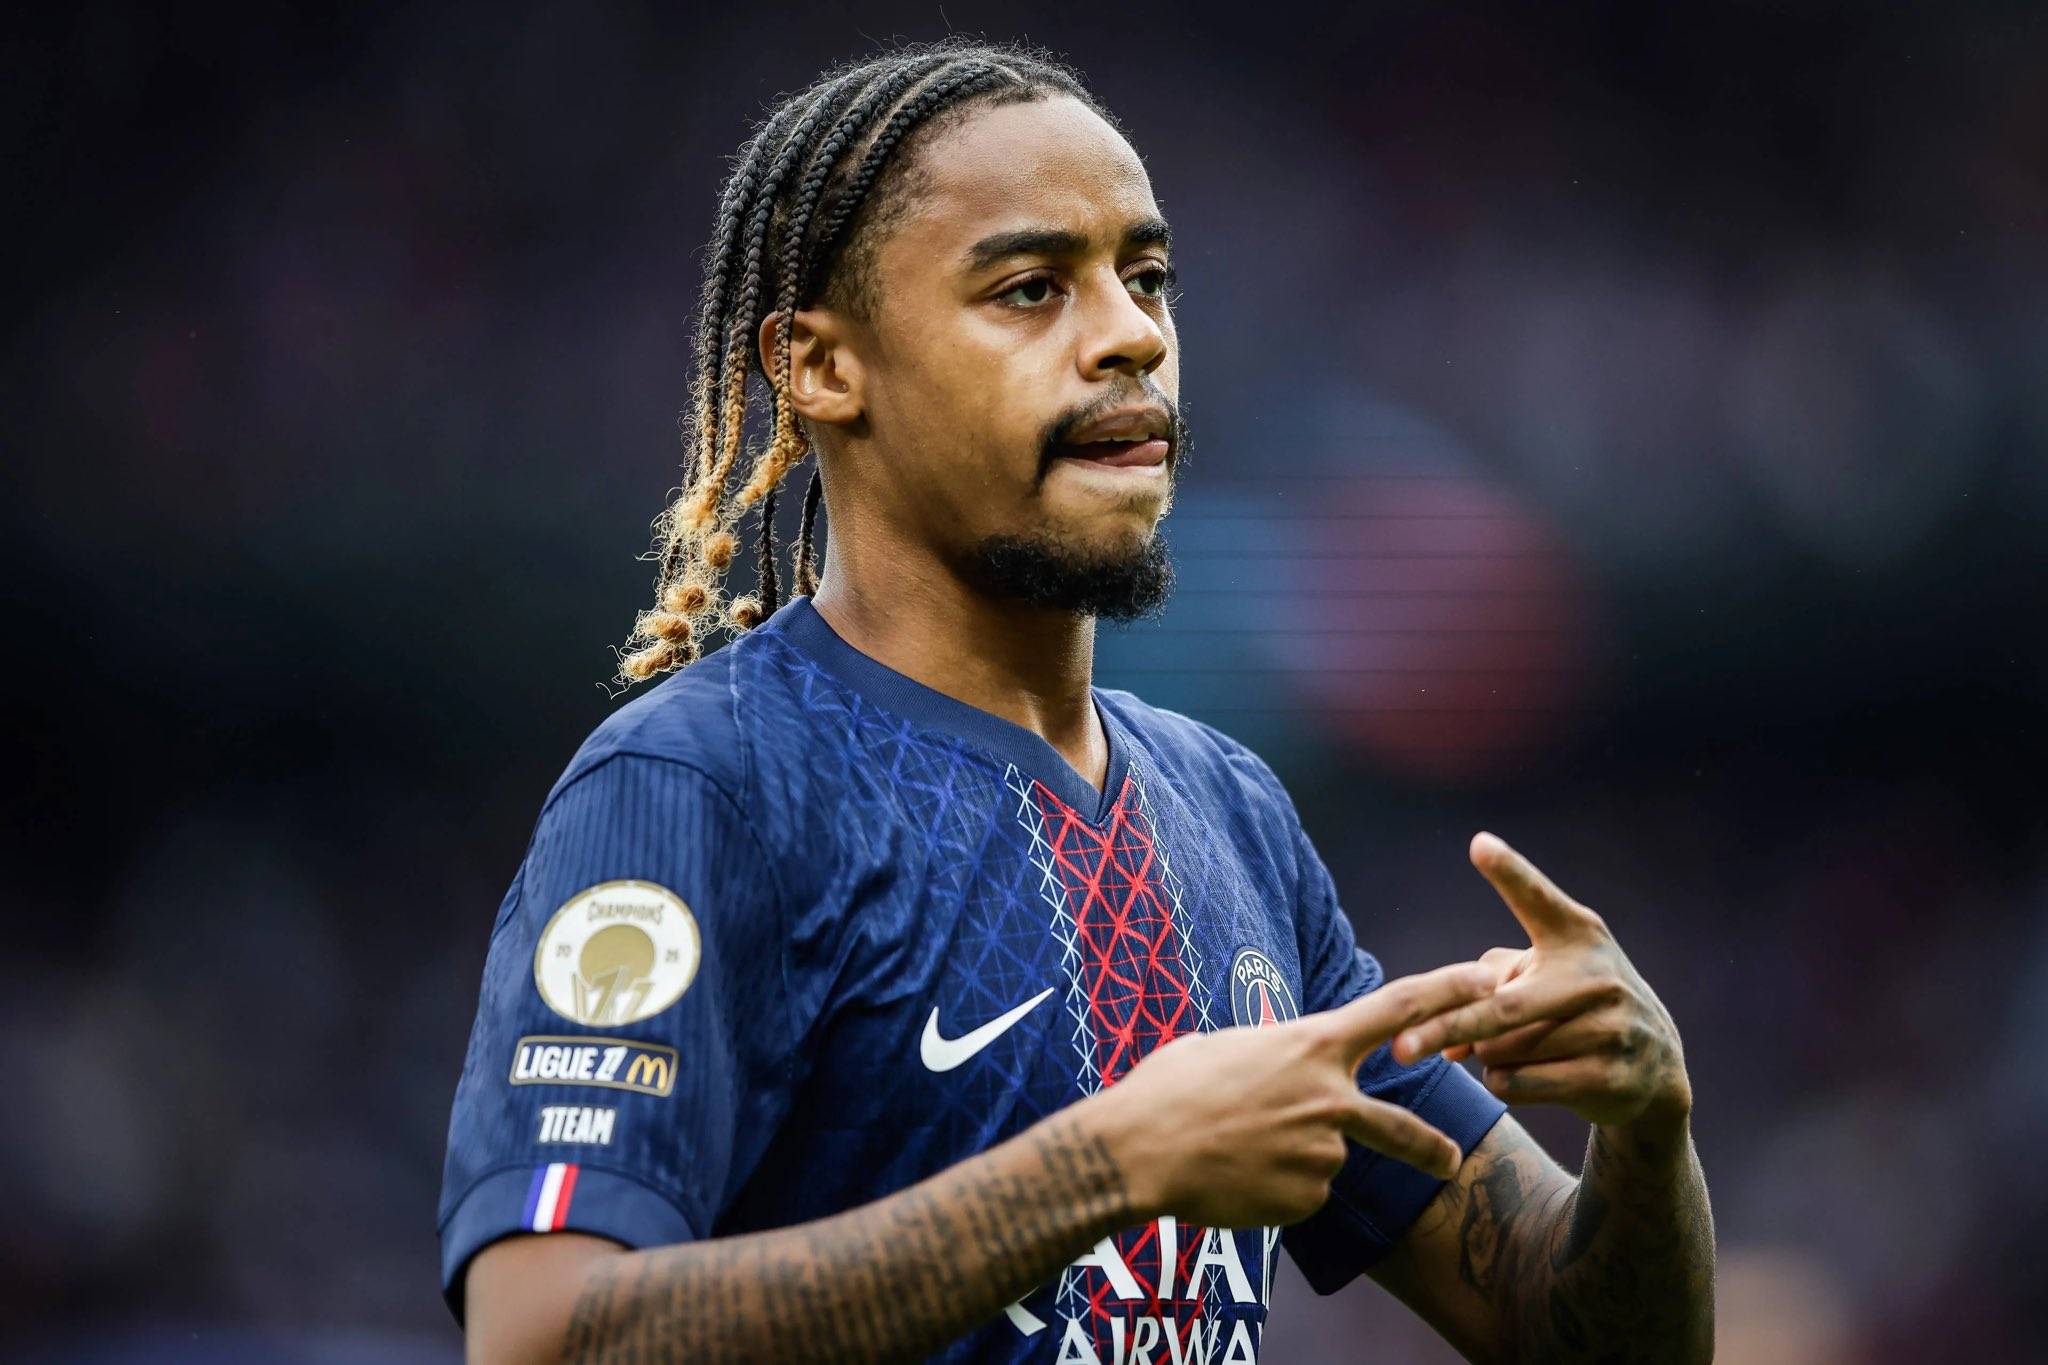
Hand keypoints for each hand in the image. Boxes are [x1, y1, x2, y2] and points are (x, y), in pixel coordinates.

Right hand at [1089, 960, 1498, 1228]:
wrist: (1139, 1149)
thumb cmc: (1170, 1087)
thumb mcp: (1227, 1047)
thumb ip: (1276, 1056)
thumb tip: (1285, 1072)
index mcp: (1311, 1046)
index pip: (1398, 1008)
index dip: (1450, 990)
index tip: (1489, 981)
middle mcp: (1329, 1098)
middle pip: (1401, 1126)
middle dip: (1430, 1147)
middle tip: (1452, 1160)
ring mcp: (1321, 1153)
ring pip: (1323, 1159)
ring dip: (1290, 1159)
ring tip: (1234, 1148)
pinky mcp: (1306, 1198)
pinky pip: (1300, 1193)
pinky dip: (1273, 1188)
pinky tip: (1235, 1175)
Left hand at [1392, 832, 1691, 1131]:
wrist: (1653, 1063)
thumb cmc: (1572, 1002)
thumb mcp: (1541, 974)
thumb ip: (1481, 989)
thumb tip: (1440, 1042)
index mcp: (1575, 934)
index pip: (1537, 900)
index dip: (1510, 873)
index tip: (1480, 845)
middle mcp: (1597, 976)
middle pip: (1501, 1008)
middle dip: (1445, 1029)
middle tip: (1399, 1049)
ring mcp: (1610, 1029)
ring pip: (1504, 1051)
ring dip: (1485, 1055)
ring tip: (1507, 1047)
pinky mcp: (1610, 1077)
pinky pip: (1522, 1083)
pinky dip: (1504, 1082)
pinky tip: (1521, 1075)